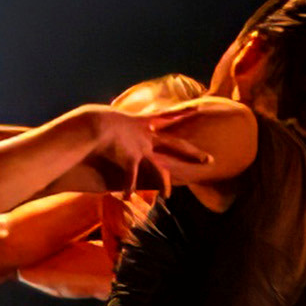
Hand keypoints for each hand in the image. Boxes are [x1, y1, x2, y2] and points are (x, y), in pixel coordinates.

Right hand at [72, 107, 194, 196]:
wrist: (95, 123)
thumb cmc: (98, 119)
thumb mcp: (112, 118)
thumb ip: (119, 124)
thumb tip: (114, 120)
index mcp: (143, 123)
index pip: (167, 115)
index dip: (183, 112)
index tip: (199, 108)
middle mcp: (147, 136)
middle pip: (176, 144)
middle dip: (193, 153)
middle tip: (210, 159)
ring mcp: (141, 149)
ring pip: (159, 169)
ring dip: (164, 183)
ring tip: (168, 194)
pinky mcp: (132, 160)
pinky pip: (132, 178)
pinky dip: (129, 188)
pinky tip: (128, 197)